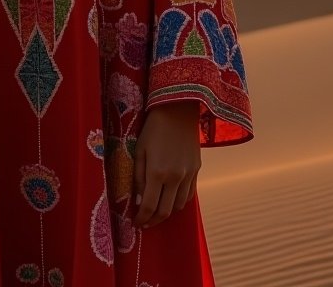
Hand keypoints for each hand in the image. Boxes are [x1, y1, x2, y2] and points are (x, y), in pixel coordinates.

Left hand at [133, 99, 201, 229]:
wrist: (177, 109)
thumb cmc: (153, 128)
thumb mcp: (139, 150)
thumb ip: (138, 177)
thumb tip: (138, 201)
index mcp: (157, 172)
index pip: (149, 206)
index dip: (141, 219)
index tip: (136, 223)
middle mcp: (175, 177)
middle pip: (165, 211)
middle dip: (153, 220)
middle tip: (145, 222)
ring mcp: (188, 174)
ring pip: (179, 206)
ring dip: (167, 212)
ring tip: (156, 211)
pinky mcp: (197, 170)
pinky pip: (189, 195)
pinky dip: (179, 202)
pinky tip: (171, 199)